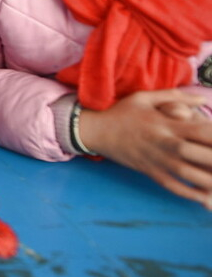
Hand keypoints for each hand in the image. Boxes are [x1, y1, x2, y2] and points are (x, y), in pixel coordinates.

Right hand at [80, 89, 211, 205]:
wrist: (95, 130)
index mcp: (166, 124)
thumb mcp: (144, 97)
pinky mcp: (151, 172)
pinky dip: (192, 195)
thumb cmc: (121, 112)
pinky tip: (207, 199)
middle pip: (200, 155)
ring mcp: (157, 161)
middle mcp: (164, 144)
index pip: (202, 131)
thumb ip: (174, 97)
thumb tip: (203, 98)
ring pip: (190, 175)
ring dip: (211, 181)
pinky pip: (175, 187)